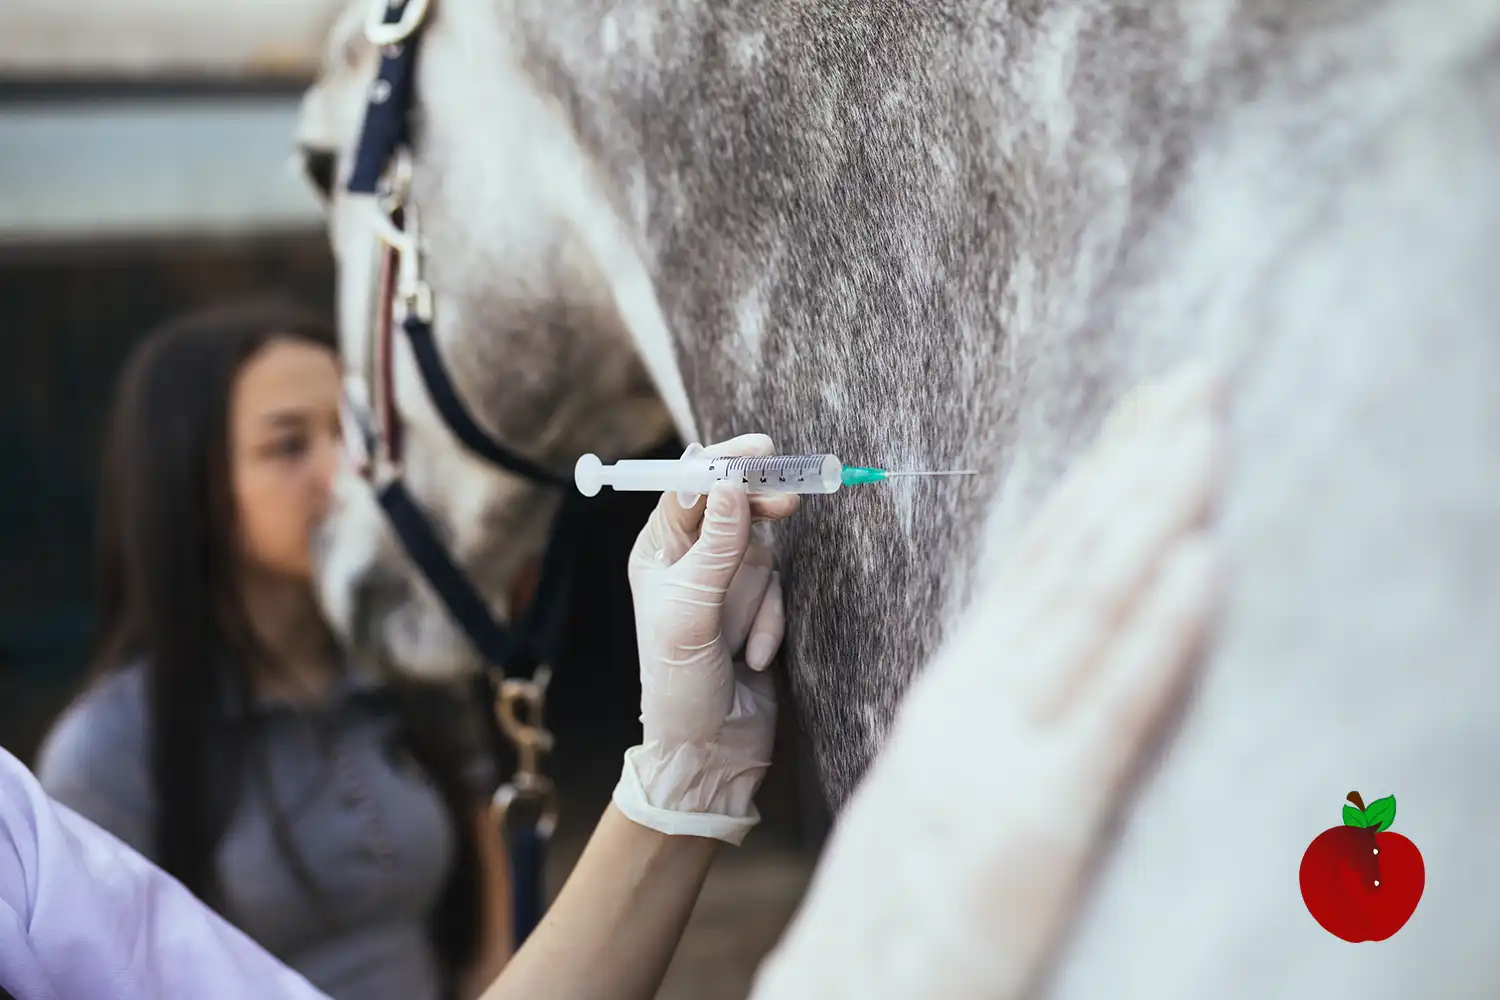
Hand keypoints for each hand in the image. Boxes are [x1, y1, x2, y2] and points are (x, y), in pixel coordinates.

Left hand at [612, 434, 799, 844]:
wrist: (710, 752)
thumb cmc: (680, 687)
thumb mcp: (691, 615)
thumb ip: (715, 548)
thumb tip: (729, 485)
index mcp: (657, 553)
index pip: (689, 489)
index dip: (722, 465)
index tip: (758, 452)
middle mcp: (690, 561)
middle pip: (732, 506)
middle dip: (759, 507)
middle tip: (790, 497)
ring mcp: (727, 583)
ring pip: (763, 551)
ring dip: (762, 597)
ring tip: (747, 641)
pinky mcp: (759, 608)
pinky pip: (780, 592)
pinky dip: (772, 624)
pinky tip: (753, 660)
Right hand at [751, 361, 1226, 999]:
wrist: (848, 988)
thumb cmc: (906, 895)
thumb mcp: (947, 777)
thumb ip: (999, 710)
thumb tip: (1054, 654)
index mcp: (962, 687)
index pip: (1039, 561)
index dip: (1100, 478)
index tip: (1150, 411)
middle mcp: (977, 697)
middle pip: (1068, 560)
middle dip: (1137, 463)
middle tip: (1197, 379)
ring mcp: (1003, 750)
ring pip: (1088, 608)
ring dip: (1152, 512)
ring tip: (1205, 433)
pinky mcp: (1039, 819)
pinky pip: (1108, 711)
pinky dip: (1157, 633)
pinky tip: (1201, 565)